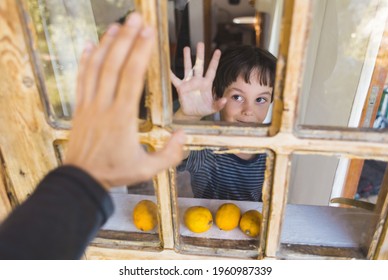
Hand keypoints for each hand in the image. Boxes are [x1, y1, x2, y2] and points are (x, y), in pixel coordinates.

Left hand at [64, 13, 185, 188]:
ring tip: (116, 26)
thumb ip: (170, 154)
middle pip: (114, 65)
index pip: (131, 77)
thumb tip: (183, 135)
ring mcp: (89, 105)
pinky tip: (90, 46)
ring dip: (106, 45)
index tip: (148, 33)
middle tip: (135, 18)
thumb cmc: (114, 172)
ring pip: (96, 68)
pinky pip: (81, 79)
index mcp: (123, 117)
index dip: (140, 52)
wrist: (81, 179)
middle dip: (126, 39)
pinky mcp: (80, 108)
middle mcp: (104, 105)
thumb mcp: (147, 170)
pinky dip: (85, 60)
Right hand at [171, 42, 225, 120]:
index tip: (218, 50)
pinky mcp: (181, 88)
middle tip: (200, 43)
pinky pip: (175, 80)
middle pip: (199, 65)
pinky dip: (170, 74)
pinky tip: (166, 68)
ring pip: (188, 68)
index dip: (214, 61)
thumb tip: (224, 100)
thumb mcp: (213, 108)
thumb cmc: (203, 109)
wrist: (192, 114)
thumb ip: (219, 104)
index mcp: (207, 83)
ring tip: (186, 48)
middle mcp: (198, 80)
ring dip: (187, 58)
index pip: (212, 70)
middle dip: (200, 54)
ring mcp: (189, 83)